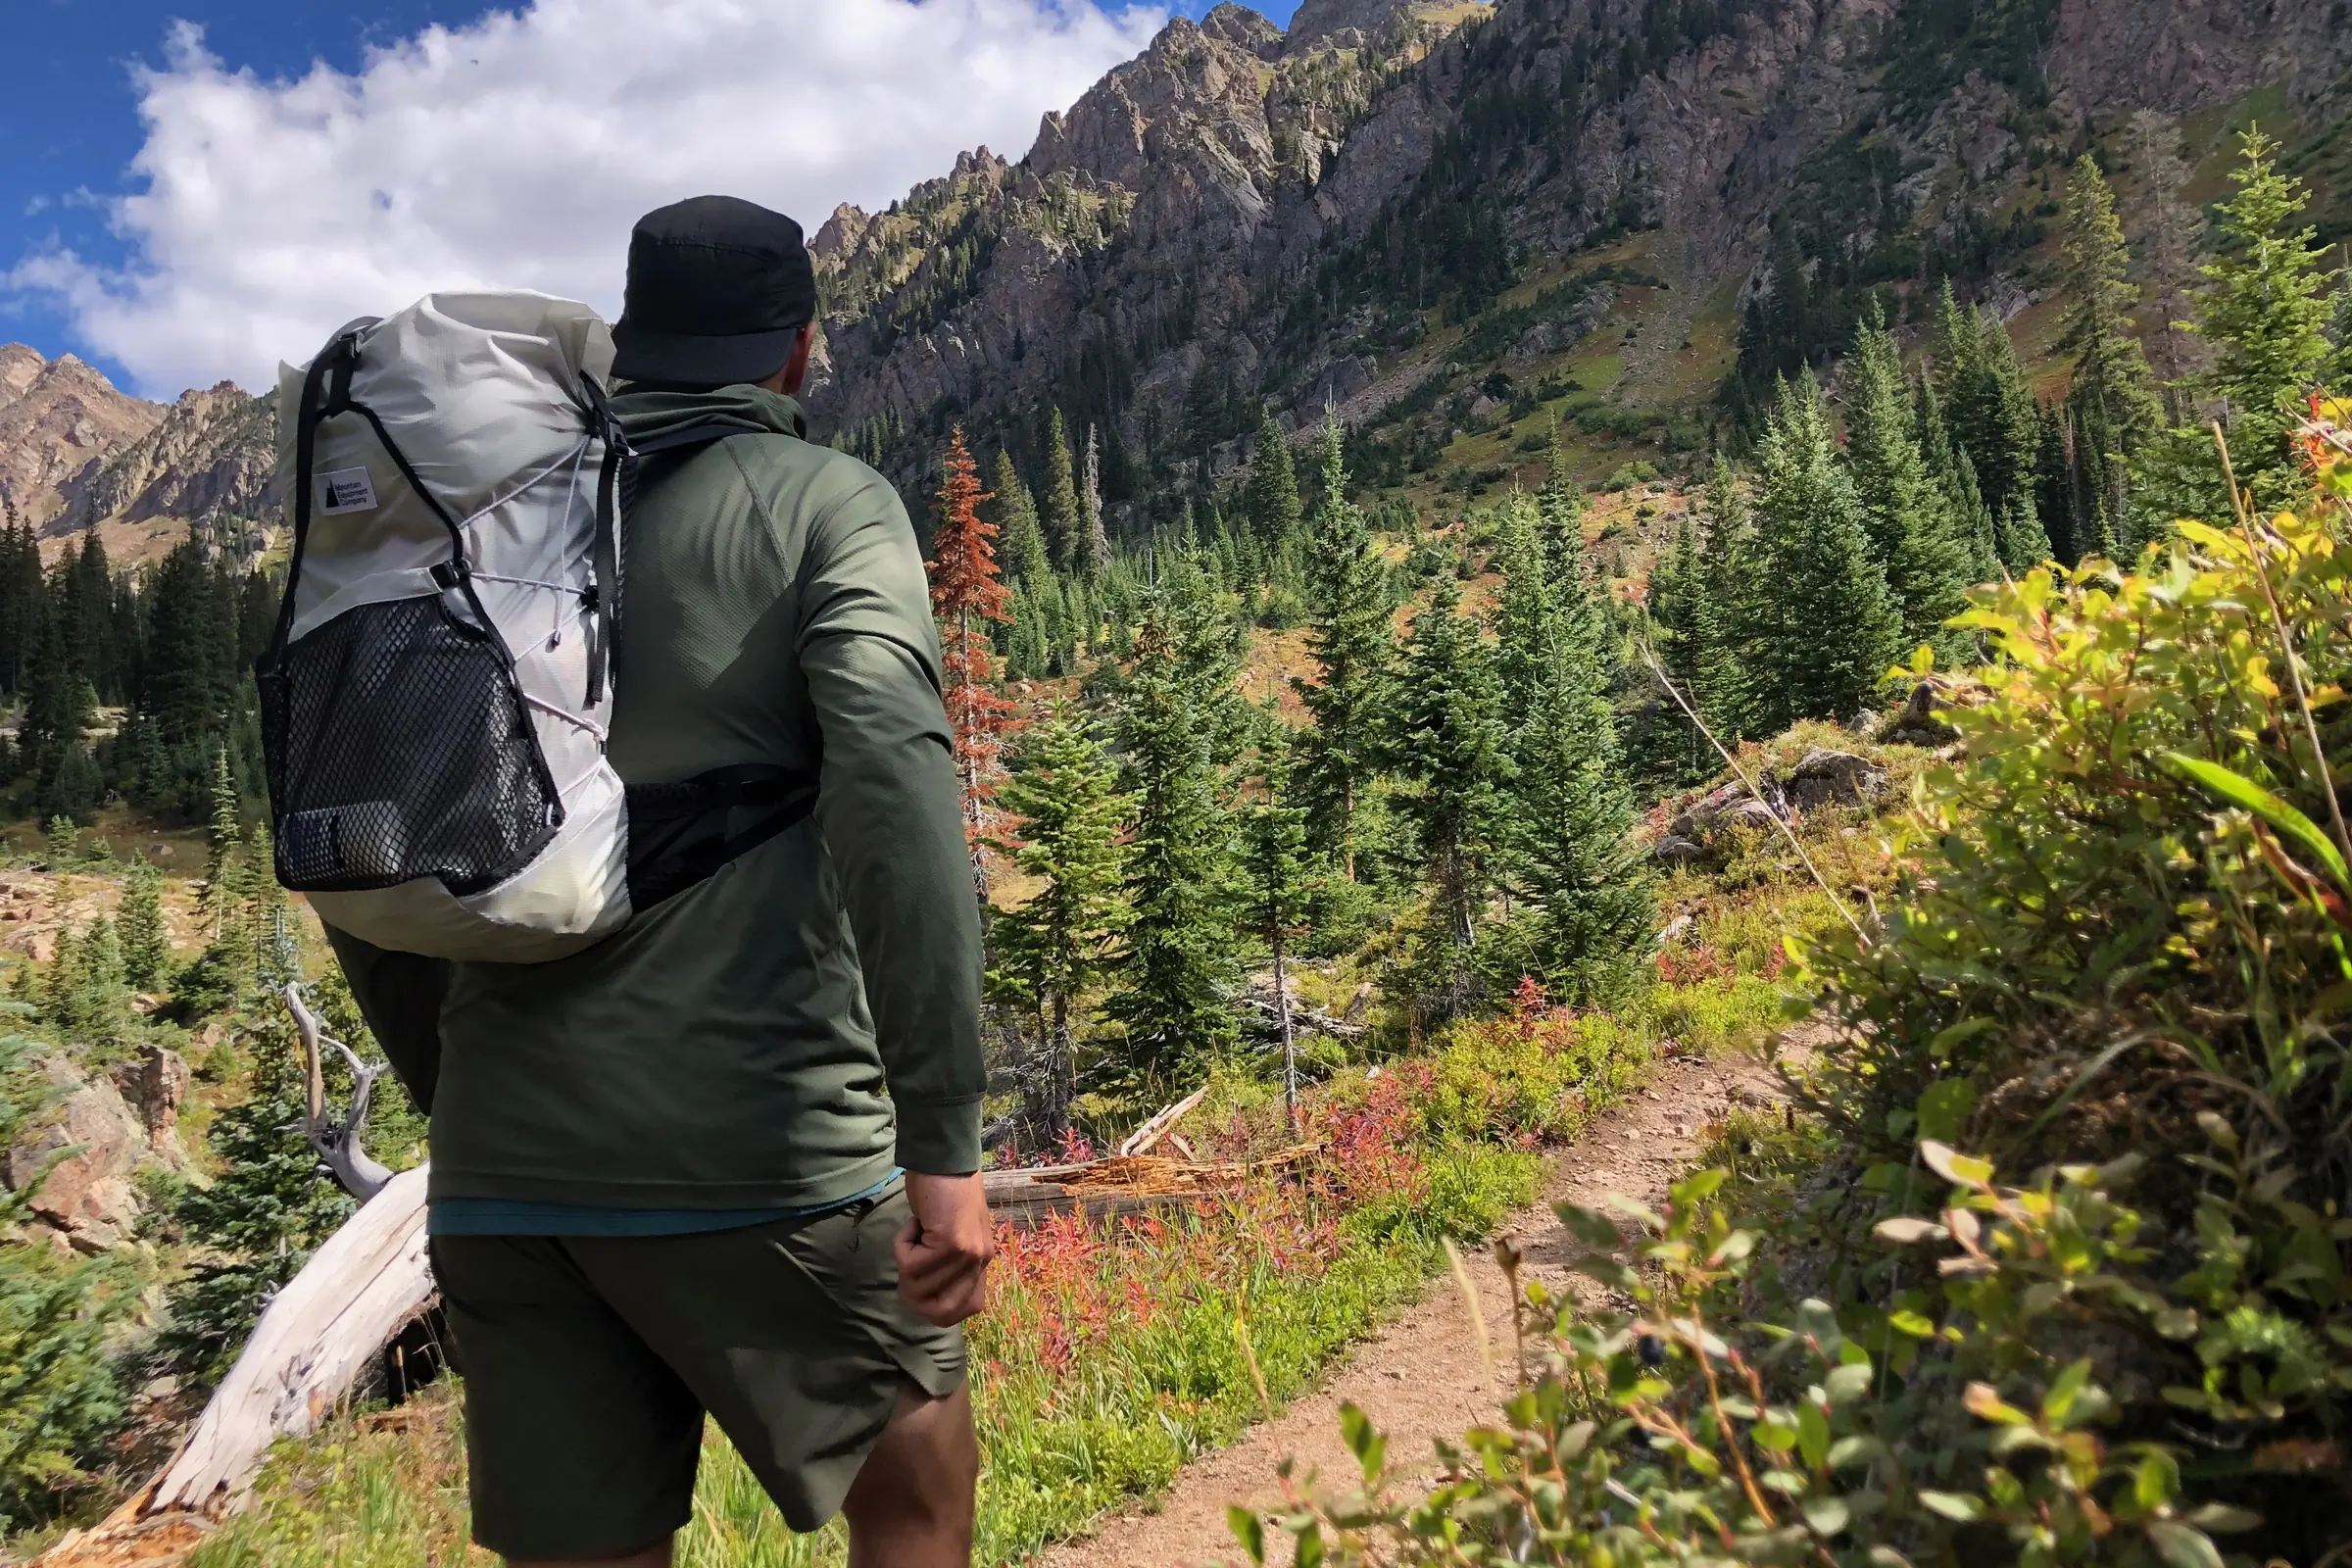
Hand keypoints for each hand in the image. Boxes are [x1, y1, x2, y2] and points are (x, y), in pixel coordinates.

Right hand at [896, 1171, 993, 1327]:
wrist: (942, 1156)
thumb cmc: (941, 1190)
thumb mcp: (951, 1234)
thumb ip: (949, 1263)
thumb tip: (924, 1295)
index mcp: (982, 1260)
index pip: (966, 1310)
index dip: (935, 1308)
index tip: (920, 1282)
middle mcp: (981, 1261)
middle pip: (941, 1312)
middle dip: (914, 1294)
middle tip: (909, 1261)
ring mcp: (968, 1254)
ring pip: (918, 1288)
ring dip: (904, 1262)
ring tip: (915, 1232)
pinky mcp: (951, 1243)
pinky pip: (910, 1264)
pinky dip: (901, 1244)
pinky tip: (915, 1222)